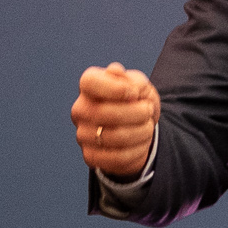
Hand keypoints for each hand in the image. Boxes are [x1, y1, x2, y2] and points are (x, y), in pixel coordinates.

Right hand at [71, 63, 159, 177]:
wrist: (139, 129)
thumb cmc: (137, 102)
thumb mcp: (140, 86)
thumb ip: (130, 79)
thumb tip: (114, 71)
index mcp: (89, 87)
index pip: (89, 82)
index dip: (115, 87)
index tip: (135, 92)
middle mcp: (80, 110)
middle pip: (103, 113)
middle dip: (136, 112)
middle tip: (148, 110)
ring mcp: (82, 135)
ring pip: (113, 137)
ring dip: (140, 131)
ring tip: (147, 126)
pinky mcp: (91, 156)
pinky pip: (116, 157)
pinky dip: (137, 149)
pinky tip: (142, 142)